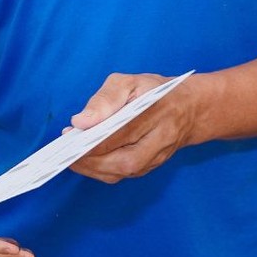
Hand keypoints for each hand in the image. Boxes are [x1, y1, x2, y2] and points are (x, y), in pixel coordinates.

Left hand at [68, 72, 205, 183]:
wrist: (189, 109)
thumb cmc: (154, 91)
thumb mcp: (130, 82)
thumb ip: (105, 98)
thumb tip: (81, 121)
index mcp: (157, 111)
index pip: (123, 131)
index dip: (94, 137)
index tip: (70, 133)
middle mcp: (161, 138)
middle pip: (125, 160)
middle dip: (91, 159)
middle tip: (66, 152)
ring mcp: (159, 157)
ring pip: (123, 172)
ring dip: (94, 168)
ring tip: (71, 158)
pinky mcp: (152, 166)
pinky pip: (124, 175)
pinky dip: (101, 171)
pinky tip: (86, 162)